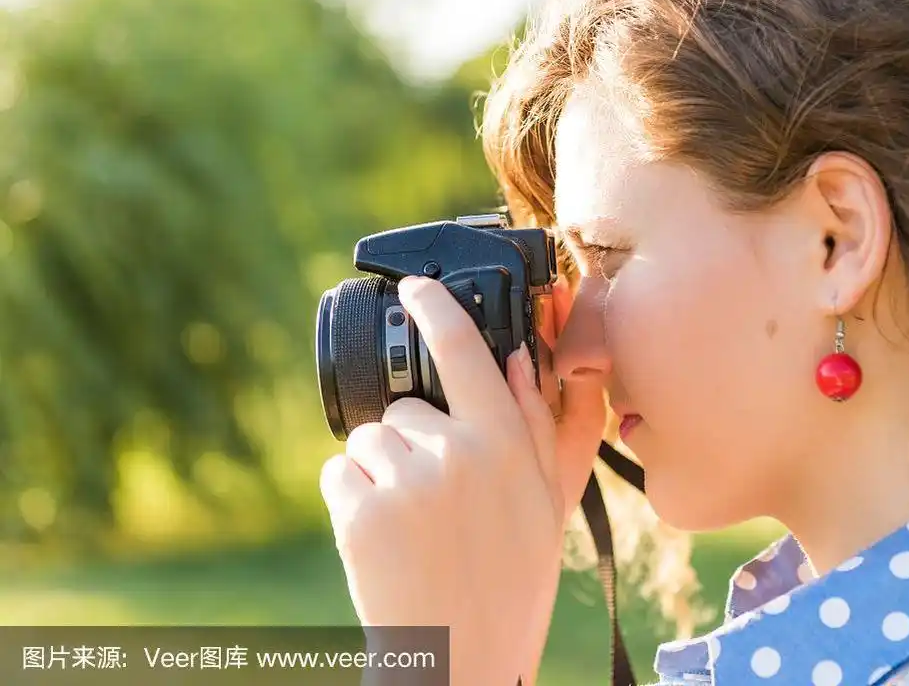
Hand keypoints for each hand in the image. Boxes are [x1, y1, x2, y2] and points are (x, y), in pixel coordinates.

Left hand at [318, 275, 606, 685]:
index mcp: (506, 445)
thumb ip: (539, 426)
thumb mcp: (545, 503)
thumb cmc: (511, 582)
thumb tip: (520, 359)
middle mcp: (456, 453)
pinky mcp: (357, 513)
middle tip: (437, 505)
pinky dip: (351, 499)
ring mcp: (404, 483)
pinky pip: (338, 473)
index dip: (436, 308)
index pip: (465, 352)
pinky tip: (382, 539)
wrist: (461, 658)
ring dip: (380, 471)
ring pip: (369, 441)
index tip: (415, 286)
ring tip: (412, 527)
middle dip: (412, 444)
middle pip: (406, 411)